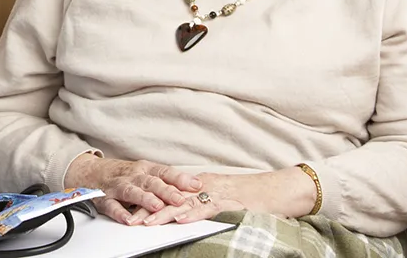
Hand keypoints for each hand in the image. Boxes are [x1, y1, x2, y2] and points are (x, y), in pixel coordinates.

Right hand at [64, 154, 201, 224]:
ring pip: (132, 192)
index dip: (180, 178)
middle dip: (166, 190)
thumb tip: (194, 187)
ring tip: (157, 206)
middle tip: (180, 199)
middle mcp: (133, 176)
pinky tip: (128, 220)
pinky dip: (119, 213)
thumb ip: (165, 180)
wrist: (89, 172)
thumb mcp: (144, 172)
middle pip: (151, 182)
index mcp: (145, 169)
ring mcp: (118, 187)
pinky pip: (112, 206)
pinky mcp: (104, 198)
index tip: (196, 185)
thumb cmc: (123, 174)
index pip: (165, 172)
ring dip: (145, 199)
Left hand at [132, 169, 317, 226]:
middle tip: (127, 220)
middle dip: (147, 209)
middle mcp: (203, 185)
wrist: (279, 189)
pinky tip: (179, 220)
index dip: (147, 201)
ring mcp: (216, 192)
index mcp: (199, 184)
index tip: (128, 210)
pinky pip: (208, 208)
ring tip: (145, 222)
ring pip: (184, 203)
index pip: (167, 192)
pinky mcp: (230, 201)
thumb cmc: (252, 197)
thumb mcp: (220, 199)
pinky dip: (193, 214)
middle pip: (169, 197)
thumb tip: (180, 215)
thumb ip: (200, 205)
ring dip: (163, 213)